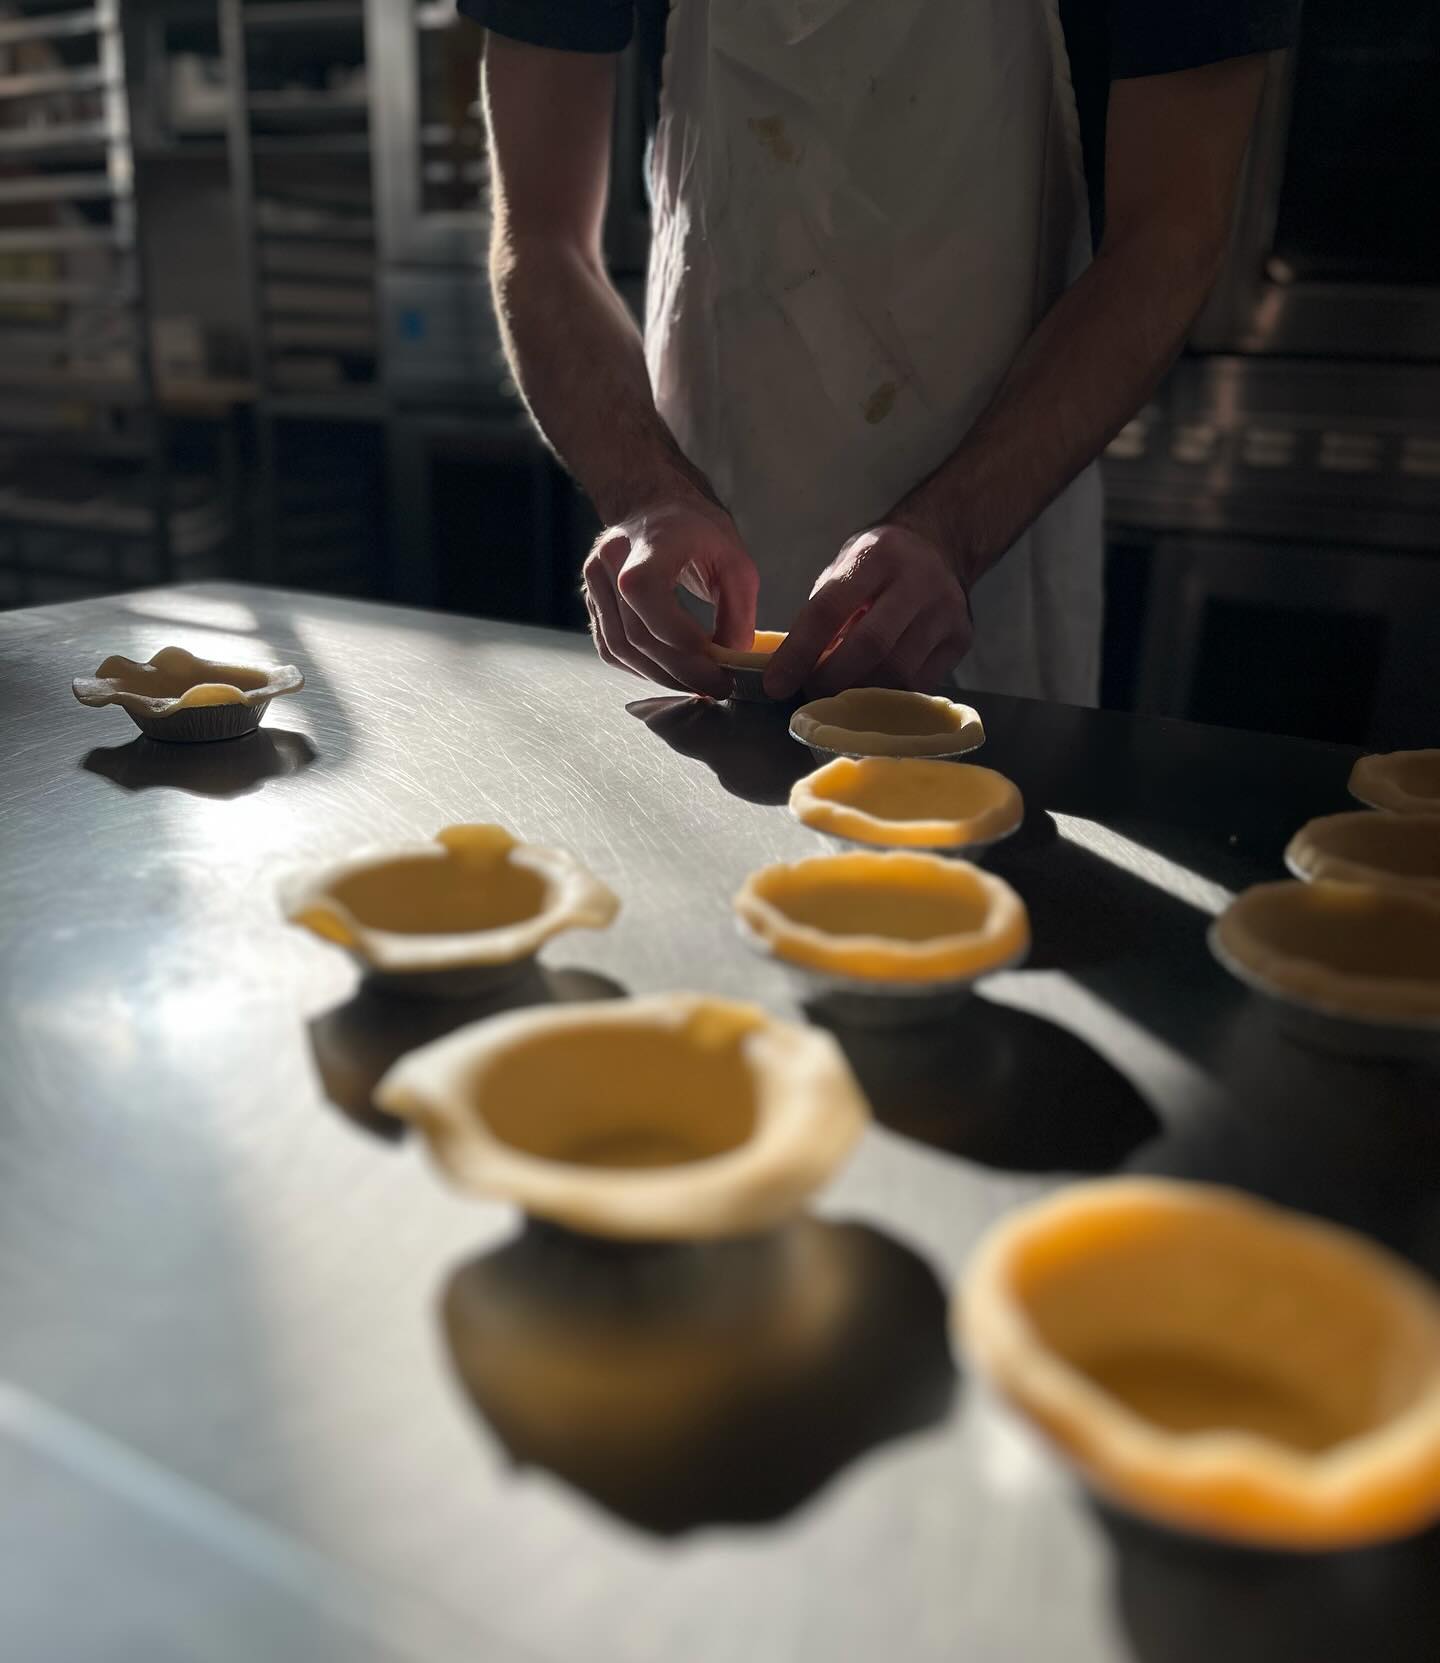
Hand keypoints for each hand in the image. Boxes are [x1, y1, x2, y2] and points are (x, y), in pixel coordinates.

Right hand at [583, 498, 758, 696]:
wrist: (657, 507)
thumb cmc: (697, 531)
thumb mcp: (735, 562)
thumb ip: (738, 612)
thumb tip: (731, 659)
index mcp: (648, 542)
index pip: (646, 596)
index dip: (682, 640)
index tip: (719, 665)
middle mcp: (611, 560)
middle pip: (636, 633)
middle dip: (680, 670)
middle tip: (715, 688)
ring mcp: (594, 582)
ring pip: (620, 648)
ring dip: (660, 676)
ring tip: (695, 685)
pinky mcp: (593, 602)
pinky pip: (610, 648)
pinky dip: (640, 668)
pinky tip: (669, 672)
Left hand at [765, 524, 971, 697]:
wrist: (940, 548)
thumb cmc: (879, 564)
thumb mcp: (845, 568)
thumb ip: (822, 612)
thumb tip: (791, 670)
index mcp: (877, 555)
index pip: (829, 609)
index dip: (799, 652)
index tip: (776, 683)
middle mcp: (918, 579)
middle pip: (870, 645)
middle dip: (831, 679)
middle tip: (809, 694)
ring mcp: (946, 610)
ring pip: (898, 671)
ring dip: (860, 693)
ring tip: (838, 696)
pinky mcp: (961, 638)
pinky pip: (920, 683)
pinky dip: (889, 696)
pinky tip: (871, 693)